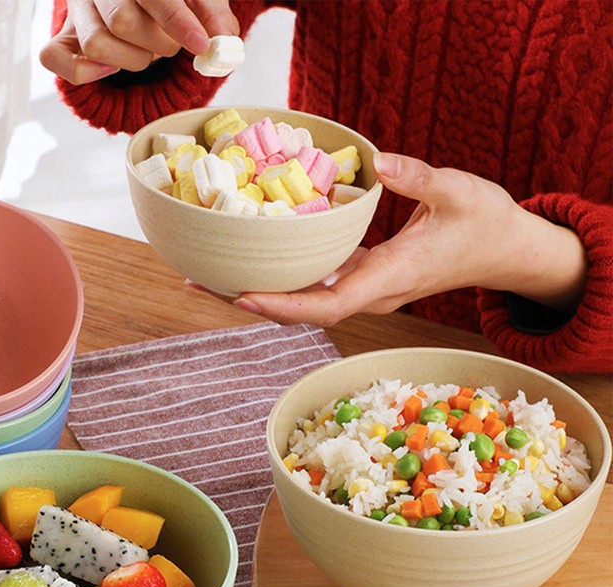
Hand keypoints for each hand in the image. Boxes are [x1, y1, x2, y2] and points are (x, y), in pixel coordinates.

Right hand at [40, 0, 238, 84]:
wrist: (137, 3)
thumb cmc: (167, 0)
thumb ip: (213, 15)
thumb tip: (224, 42)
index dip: (177, 22)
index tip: (201, 44)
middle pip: (122, 21)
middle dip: (158, 44)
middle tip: (171, 44)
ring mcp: (74, 11)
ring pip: (97, 44)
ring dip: (134, 60)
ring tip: (149, 52)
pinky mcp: (60, 38)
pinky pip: (56, 60)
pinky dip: (86, 73)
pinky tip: (113, 68)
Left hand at [225, 153, 587, 326]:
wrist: (505, 251)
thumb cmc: (486, 223)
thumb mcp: (460, 191)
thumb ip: (419, 178)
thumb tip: (379, 161)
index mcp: (392, 276)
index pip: (329, 305)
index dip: (283, 306)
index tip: (241, 297)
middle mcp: (373, 293)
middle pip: (302, 310)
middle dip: (250, 301)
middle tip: (197, 280)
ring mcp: (367, 290)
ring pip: (305, 301)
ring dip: (258, 293)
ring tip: (208, 275)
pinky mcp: (365, 278)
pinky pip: (317, 285)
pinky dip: (283, 279)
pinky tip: (254, 263)